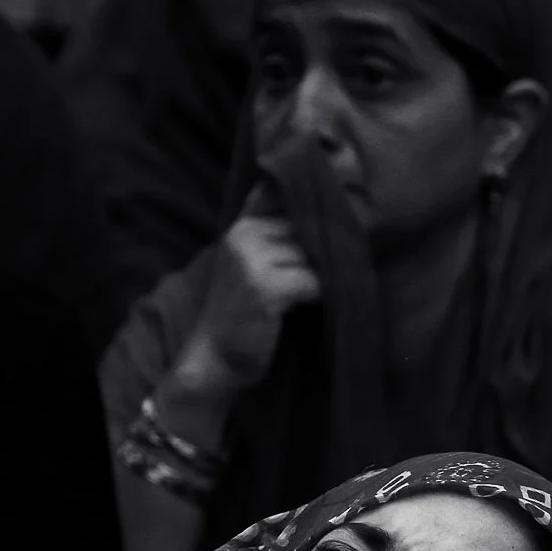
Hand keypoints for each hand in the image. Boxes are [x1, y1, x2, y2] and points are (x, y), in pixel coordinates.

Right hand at [161, 205, 319, 443]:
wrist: (215, 357)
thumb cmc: (241, 312)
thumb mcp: (251, 262)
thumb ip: (273, 231)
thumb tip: (323, 195)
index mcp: (242, 226)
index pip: (285, 197)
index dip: (314, 203)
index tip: (337, 193)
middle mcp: (244, 236)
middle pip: (307, 228)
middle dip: (325, 247)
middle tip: (335, 267)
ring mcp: (252, 260)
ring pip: (312, 255)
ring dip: (323, 274)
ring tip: (314, 292)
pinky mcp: (264, 287)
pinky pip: (312, 281)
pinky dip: (318, 295)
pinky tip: (309, 306)